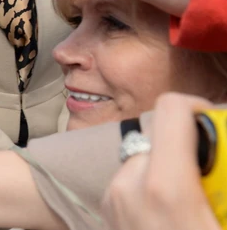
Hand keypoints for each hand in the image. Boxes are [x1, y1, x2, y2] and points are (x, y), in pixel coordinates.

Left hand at [102, 93, 219, 229]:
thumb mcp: (223, 215)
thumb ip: (220, 172)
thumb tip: (219, 150)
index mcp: (164, 185)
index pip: (170, 109)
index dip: (197, 107)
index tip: (215, 125)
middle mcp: (129, 184)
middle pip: (156, 132)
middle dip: (186, 141)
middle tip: (212, 169)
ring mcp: (113, 197)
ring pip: (143, 154)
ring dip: (168, 163)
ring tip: (194, 194)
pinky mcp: (106, 209)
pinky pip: (131, 177)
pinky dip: (151, 182)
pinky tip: (171, 208)